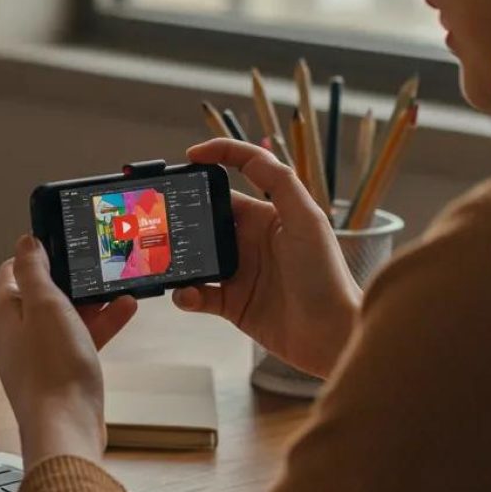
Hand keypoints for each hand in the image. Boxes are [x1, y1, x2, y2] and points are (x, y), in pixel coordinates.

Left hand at [0, 234, 137, 467]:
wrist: (66, 427)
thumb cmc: (52, 370)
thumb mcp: (46, 305)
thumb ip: (34, 270)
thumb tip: (25, 242)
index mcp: (4, 314)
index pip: (12, 271)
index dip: (36, 255)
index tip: (61, 246)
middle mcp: (13, 334)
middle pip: (40, 295)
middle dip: (71, 282)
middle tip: (94, 270)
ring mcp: (34, 356)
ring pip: (62, 319)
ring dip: (90, 303)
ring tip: (117, 289)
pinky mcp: (56, 373)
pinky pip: (76, 341)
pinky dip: (97, 327)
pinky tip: (122, 314)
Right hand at [173, 139, 360, 377]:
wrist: (331, 335)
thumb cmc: (326, 276)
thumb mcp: (307, 220)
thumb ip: (280, 182)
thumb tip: (246, 156)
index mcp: (269, 215)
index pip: (238, 176)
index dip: (216, 159)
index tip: (190, 156)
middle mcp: (250, 240)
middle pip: (206, 216)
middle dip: (182, 214)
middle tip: (159, 215)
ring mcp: (239, 272)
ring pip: (195, 255)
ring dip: (177, 256)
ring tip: (163, 258)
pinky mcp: (231, 303)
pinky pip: (196, 294)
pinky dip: (185, 294)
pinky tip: (186, 294)